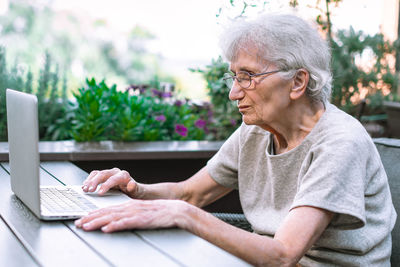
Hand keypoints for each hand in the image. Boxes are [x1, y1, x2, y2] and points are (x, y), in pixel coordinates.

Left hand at [74, 199, 188, 232]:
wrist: (175, 210)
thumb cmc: (160, 213)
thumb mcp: (141, 212)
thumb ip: (128, 216)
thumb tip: (114, 222)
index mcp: (129, 205)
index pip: (107, 210)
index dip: (93, 214)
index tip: (82, 219)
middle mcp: (129, 207)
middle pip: (106, 213)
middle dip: (90, 218)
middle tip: (77, 223)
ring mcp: (135, 213)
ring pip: (112, 217)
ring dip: (97, 222)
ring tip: (86, 226)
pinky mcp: (142, 220)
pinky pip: (126, 223)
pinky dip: (115, 225)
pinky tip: (107, 228)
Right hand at [82, 168, 137, 196]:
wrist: (133, 190)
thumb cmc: (134, 191)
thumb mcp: (136, 191)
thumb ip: (134, 187)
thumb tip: (131, 184)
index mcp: (123, 175)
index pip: (113, 179)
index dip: (106, 185)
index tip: (99, 193)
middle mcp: (115, 172)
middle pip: (103, 174)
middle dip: (95, 182)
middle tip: (89, 190)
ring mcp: (109, 173)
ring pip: (97, 174)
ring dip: (90, 181)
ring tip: (84, 189)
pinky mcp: (104, 176)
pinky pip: (94, 175)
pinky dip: (88, 180)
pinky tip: (84, 187)